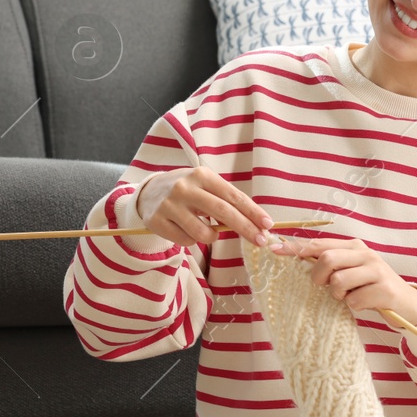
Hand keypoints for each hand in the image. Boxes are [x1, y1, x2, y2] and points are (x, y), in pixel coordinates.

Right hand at [135, 166, 273, 247]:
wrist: (149, 191)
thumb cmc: (189, 190)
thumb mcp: (207, 186)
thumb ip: (227, 201)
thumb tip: (257, 223)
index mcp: (202, 175)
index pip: (233, 195)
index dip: (253, 212)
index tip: (268, 224)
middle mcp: (184, 188)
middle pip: (223, 212)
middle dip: (245, 228)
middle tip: (260, 240)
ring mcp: (169, 205)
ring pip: (203, 232)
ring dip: (213, 236)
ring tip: (208, 230)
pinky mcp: (157, 221)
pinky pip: (186, 240)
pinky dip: (192, 240)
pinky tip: (186, 229)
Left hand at [269, 236, 416, 323]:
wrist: (406, 302)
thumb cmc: (371, 286)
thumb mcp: (353, 270)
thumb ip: (331, 263)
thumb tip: (296, 257)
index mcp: (355, 246)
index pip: (320, 244)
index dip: (296, 248)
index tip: (274, 250)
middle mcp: (366, 254)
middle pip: (327, 260)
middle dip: (319, 277)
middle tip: (324, 287)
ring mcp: (377, 271)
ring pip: (339, 281)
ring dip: (338, 295)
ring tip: (348, 296)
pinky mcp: (384, 290)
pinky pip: (354, 301)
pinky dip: (354, 306)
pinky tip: (363, 304)